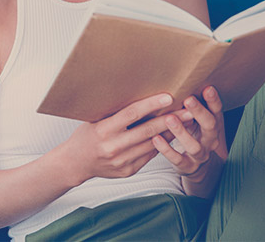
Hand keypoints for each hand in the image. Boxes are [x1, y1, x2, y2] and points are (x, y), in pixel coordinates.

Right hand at [63, 92, 193, 183]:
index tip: (168, 97)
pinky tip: (170, 136)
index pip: (131, 114)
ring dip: (170, 133)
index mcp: (103, 130)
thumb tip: (139, 95)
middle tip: (188, 110)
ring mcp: (121, 161)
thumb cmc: (85, 136)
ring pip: (152, 144)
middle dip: (170, 120)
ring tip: (185, 122)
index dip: (151, 105)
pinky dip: (160, 145)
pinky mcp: (128, 170)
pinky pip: (148, 155)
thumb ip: (114, 113)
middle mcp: (113, 147)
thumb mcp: (94, 120)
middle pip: (147, 130)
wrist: (76, 163)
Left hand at [151, 86, 227, 177]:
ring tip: (169, 118)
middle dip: (199, 112)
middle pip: (210, 126)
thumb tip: (179, 76)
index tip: (207, 88)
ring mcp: (199, 154)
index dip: (214, 101)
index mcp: (213, 125)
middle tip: (188, 99)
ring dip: (181, 132)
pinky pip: (178, 159)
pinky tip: (155, 138)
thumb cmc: (193, 133)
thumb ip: (191, 105)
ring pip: (194, 145)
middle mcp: (210, 139)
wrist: (197, 164)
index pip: (216, 111)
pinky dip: (166, 149)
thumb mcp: (196, 119)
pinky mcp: (187, 166)